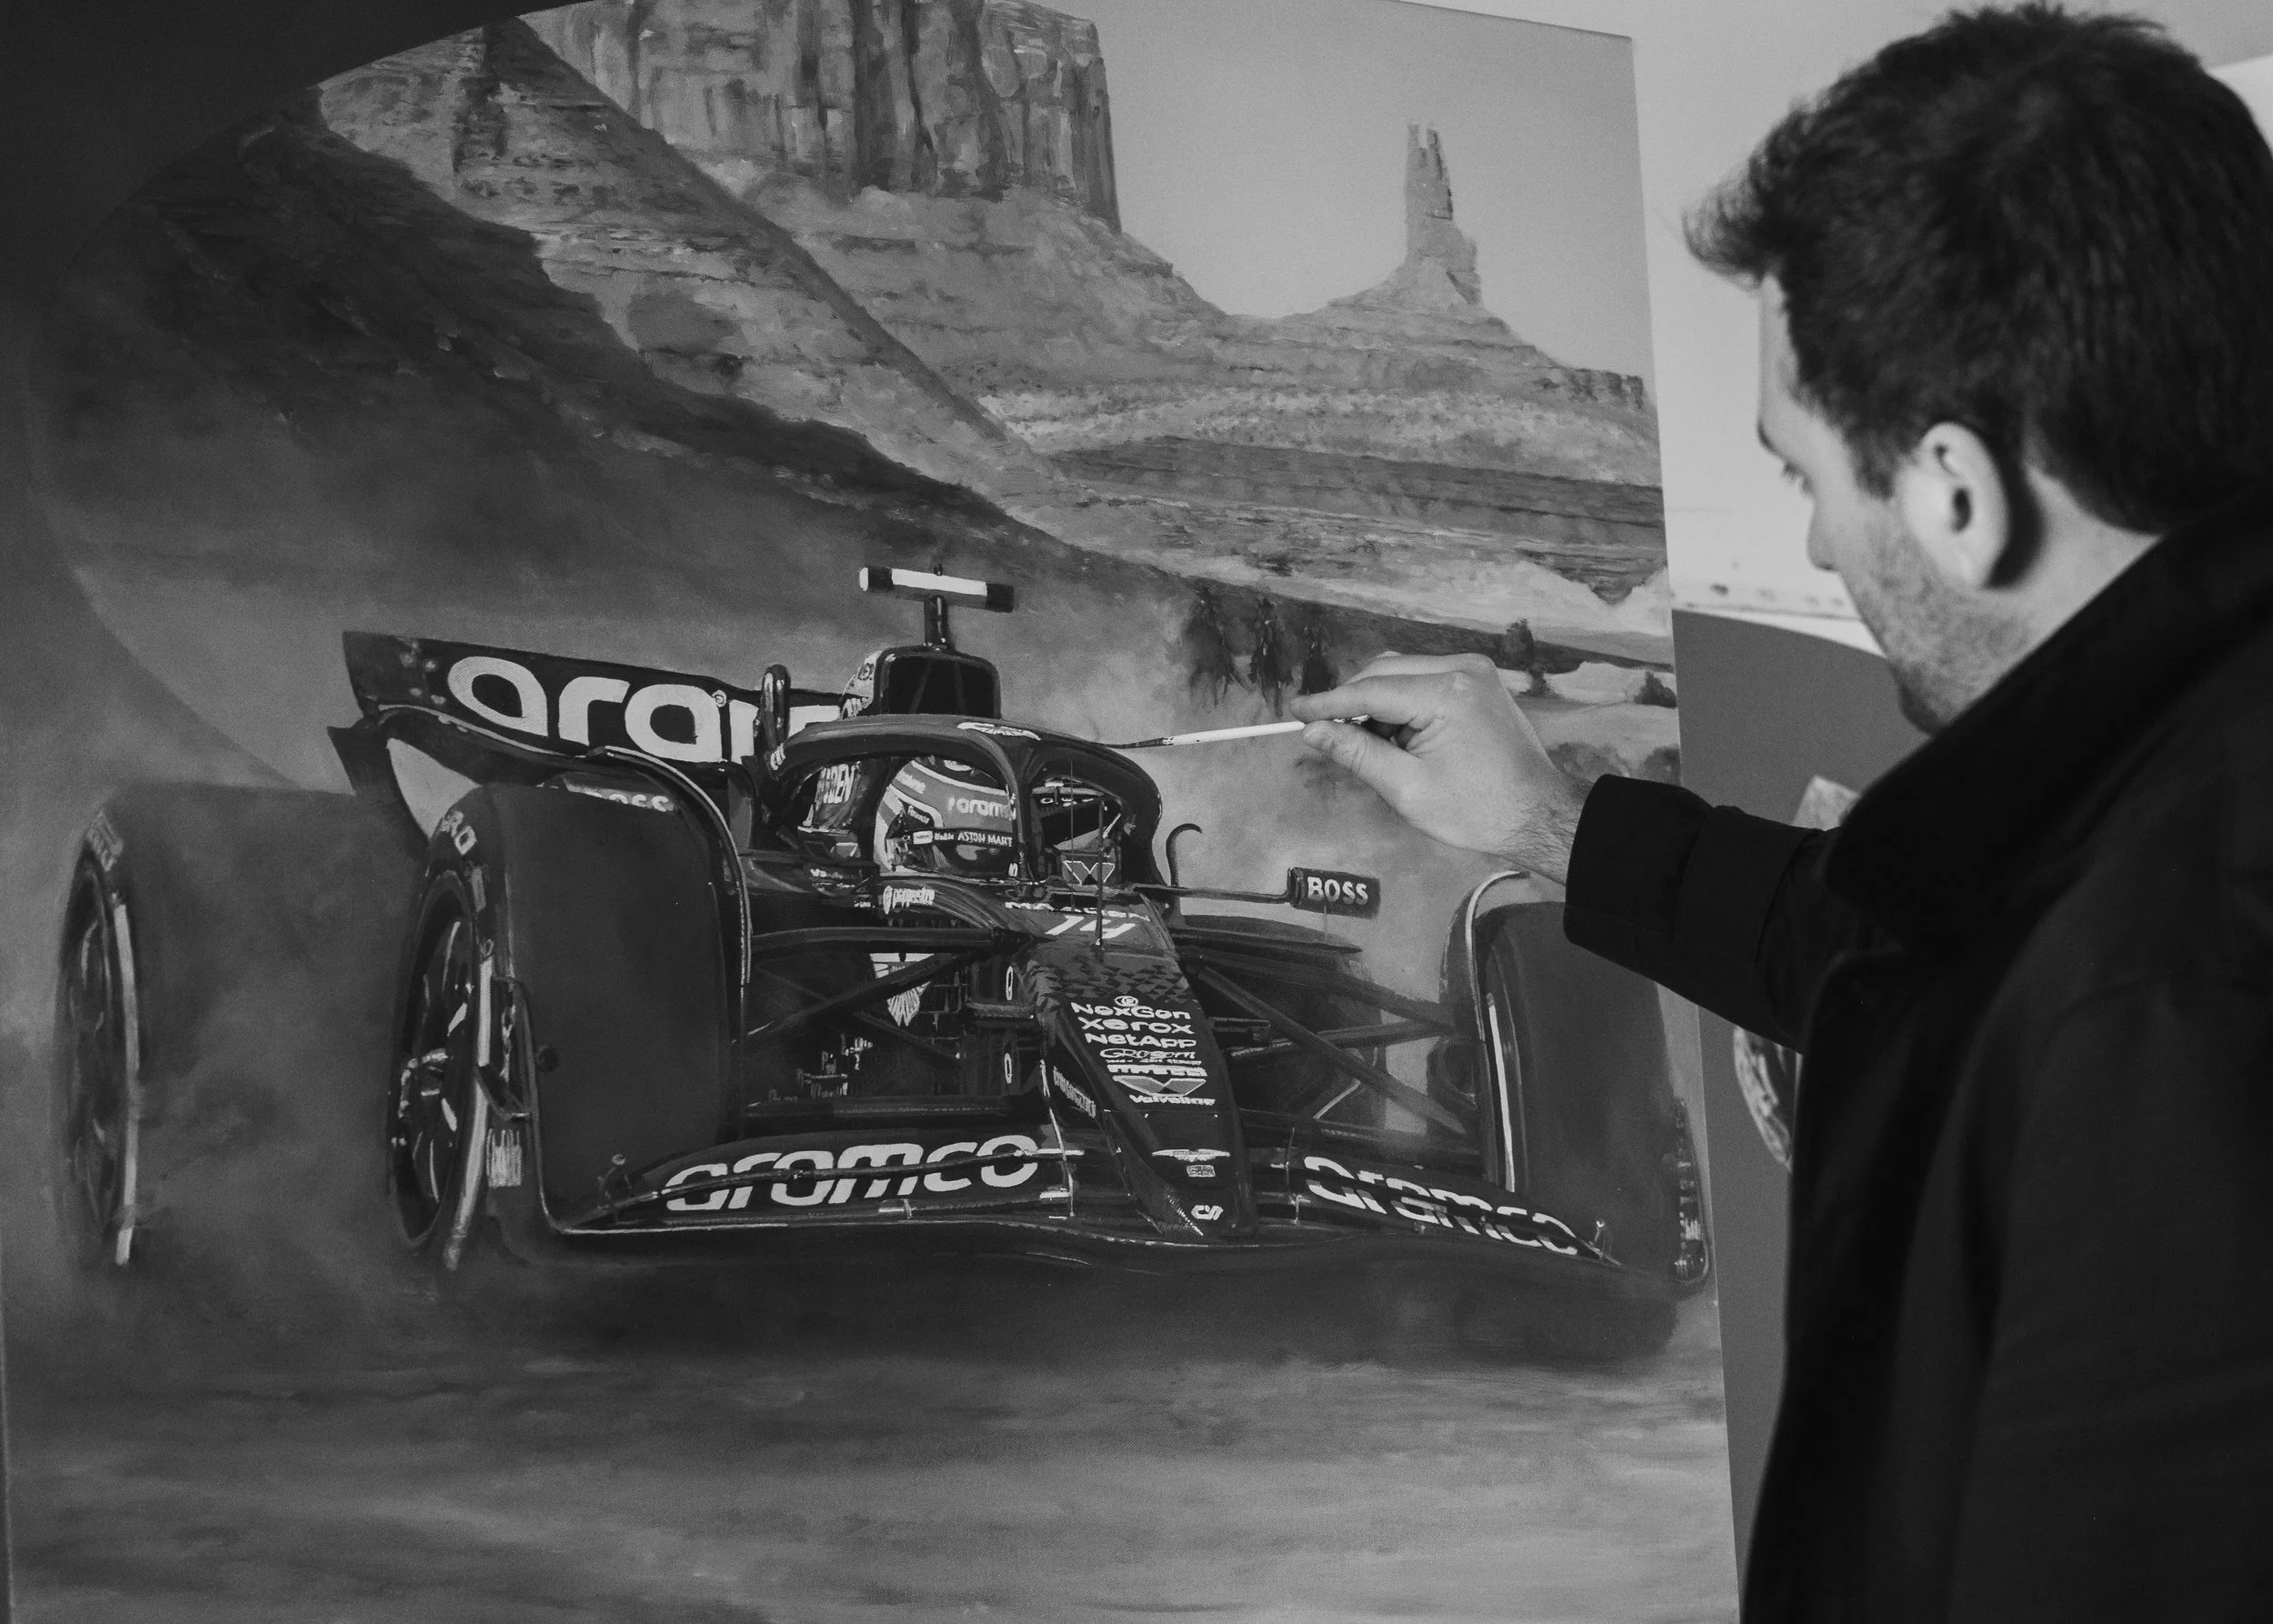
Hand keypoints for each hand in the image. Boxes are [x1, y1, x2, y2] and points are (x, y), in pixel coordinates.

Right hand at [1292, 653, 1585, 884]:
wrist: (1538, 815)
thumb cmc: (1477, 810)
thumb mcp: (1407, 788)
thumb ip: (1357, 753)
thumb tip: (1314, 732)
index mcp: (1447, 693)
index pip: (1371, 689)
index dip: (1329, 703)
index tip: (1295, 711)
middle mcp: (1462, 668)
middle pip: (1385, 671)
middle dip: (1353, 702)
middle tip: (1328, 736)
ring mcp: (1474, 671)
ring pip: (1402, 673)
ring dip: (1378, 704)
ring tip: (1373, 747)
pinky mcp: (1478, 681)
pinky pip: (1424, 681)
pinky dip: (1402, 704)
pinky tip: (1399, 739)